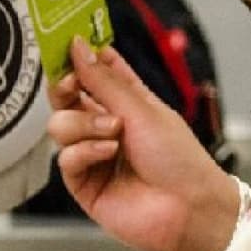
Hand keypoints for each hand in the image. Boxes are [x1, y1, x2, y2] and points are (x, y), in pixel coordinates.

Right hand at [47, 37, 238, 250]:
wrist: (190, 208)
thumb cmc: (180, 158)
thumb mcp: (142, 110)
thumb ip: (104, 81)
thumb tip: (78, 47)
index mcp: (128, 102)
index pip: (96, 69)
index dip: (80, 55)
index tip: (66, 43)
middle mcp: (107, 125)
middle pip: (67, 97)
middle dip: (66, 87)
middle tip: (72, 83)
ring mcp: (94, 154)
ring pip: (61, 125)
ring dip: (83, 123)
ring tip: (113, 131)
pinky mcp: (85, 183)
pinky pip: (66, 158)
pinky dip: (86, 151)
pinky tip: (109, 154)